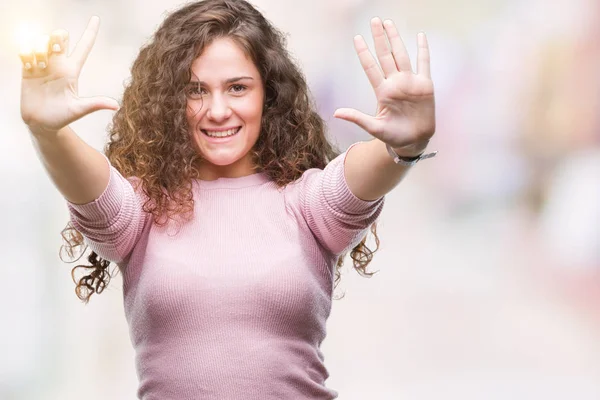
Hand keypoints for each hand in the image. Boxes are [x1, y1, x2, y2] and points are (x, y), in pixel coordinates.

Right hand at [19, 16, 118, 135]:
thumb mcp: (79, 110)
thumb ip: (95, 104)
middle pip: (60, 37)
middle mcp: (58, 64)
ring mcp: (42, 65)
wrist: (41, 124)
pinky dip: (27, 52)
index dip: (90, 32)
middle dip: (57, 36)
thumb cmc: (62, 117)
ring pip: (42, 40)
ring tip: (39, 64)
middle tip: (54, 49)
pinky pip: (25, 51)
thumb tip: (116, 105)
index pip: (84, 47)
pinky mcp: (28, 69)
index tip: (96, 18)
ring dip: (40, 47)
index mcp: (72, 71)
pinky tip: (29, 64)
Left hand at [334, 18, 435, 156]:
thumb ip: (357, 118)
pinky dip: (423, 50)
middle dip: (379, 38)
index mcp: (382, 91)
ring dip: (396, 39)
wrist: (413, 141)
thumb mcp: (374, 128)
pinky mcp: (425, 85)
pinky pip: (424, 64)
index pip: (371, 67)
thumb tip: (336, 113)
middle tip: (374, 20)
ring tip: (389, 23)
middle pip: (386, 55)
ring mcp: (410, 82)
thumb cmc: (393, 136)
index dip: (364, 53)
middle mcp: (395, 83)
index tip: (357, 38)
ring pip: (402, 55)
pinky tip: (420, 36)